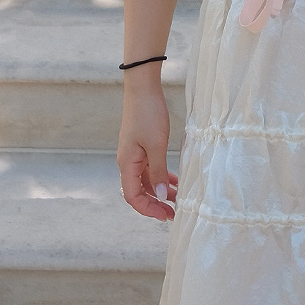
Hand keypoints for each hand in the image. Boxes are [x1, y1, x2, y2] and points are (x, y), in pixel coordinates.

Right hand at [117, 76, 176, 219]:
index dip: (148, 209)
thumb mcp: (156, 145)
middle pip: (139, 191)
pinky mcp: (142, 147)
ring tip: (178, 199)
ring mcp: (134, 154)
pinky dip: (161, 176)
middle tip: (174, 212)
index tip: (165, 215)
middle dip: (155, 203)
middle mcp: (128, 162)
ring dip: (160, 191)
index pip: (133, 197)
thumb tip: (160, 196)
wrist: (143, 89)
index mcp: (127, 163)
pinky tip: (175, 181)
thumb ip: (158, 171)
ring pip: (146, 180)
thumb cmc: (148, 114)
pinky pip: (150, 168)